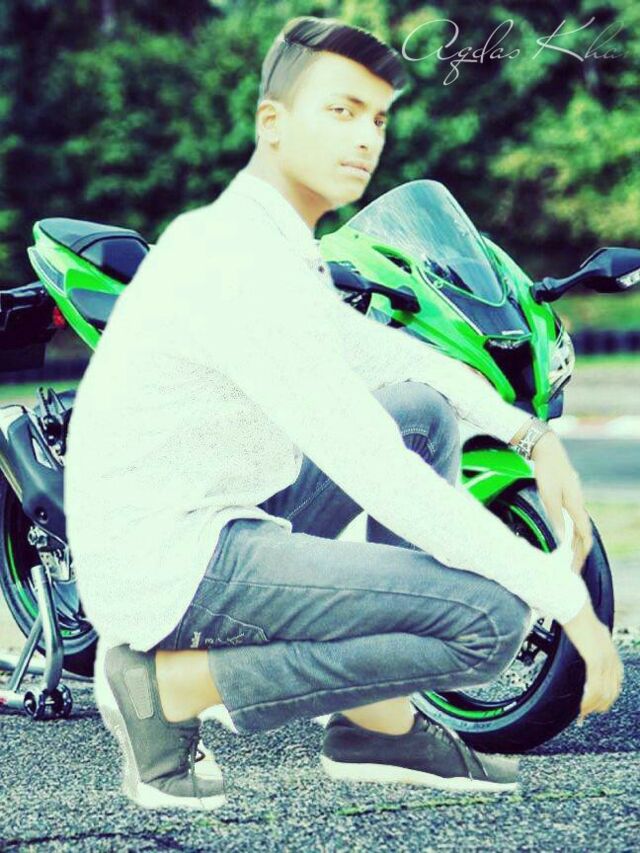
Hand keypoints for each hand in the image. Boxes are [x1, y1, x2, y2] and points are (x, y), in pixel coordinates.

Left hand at [530, 430, 592, 572]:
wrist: (547, 450)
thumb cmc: (547, 471)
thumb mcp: (548, 495)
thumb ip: (555, 517)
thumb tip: (561, 540)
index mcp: (576, 505)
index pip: (584, 535)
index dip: (582, 553)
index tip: (576, 568)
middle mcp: (578, 504)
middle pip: (582, 534)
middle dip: (579, 553)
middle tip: (572, 569)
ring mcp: (574, 500)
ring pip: (578, 527)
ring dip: (575, 544)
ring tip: (570, 559)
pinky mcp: (567, 497)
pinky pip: (573, 520)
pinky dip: (571, 533)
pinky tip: (566, 539)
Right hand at [562, 599, 623, 723]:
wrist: (574, 607)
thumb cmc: (578, 617)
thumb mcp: (591, 633)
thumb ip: (593, 642)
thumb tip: (585, 640)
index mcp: (613, 655)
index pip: (615, 685)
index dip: (606, 699)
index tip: (594, 706)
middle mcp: (613, 660)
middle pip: (611, 693)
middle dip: (599, 706)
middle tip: (585, 714)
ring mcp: (605, 661)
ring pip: (603, 694)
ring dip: (592, 706)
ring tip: (581, 712)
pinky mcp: (595, 661)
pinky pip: (594, 688)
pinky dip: (588, 700)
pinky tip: (581, 705)